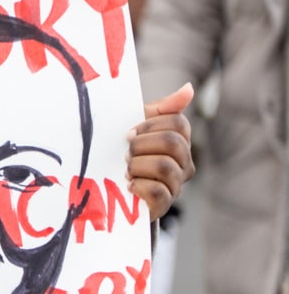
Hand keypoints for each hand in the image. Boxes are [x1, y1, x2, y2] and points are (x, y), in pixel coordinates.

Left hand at [129, 83, 195, 220]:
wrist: (106, 186)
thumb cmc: (125, 150)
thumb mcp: (137, 125)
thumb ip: (162, 108)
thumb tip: (188, 88)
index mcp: (180, 140)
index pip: (177, 123)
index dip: (149, 125)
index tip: (128, 133)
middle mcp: (184, 163)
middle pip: (172, 143)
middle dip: (141, 145)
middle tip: (125, 153)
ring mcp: (176, 185)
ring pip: (164, 166)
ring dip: (137, 165)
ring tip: (125, 169)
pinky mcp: (164, 205)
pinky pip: (158, 192)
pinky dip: (139, 186)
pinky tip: (128, 185)